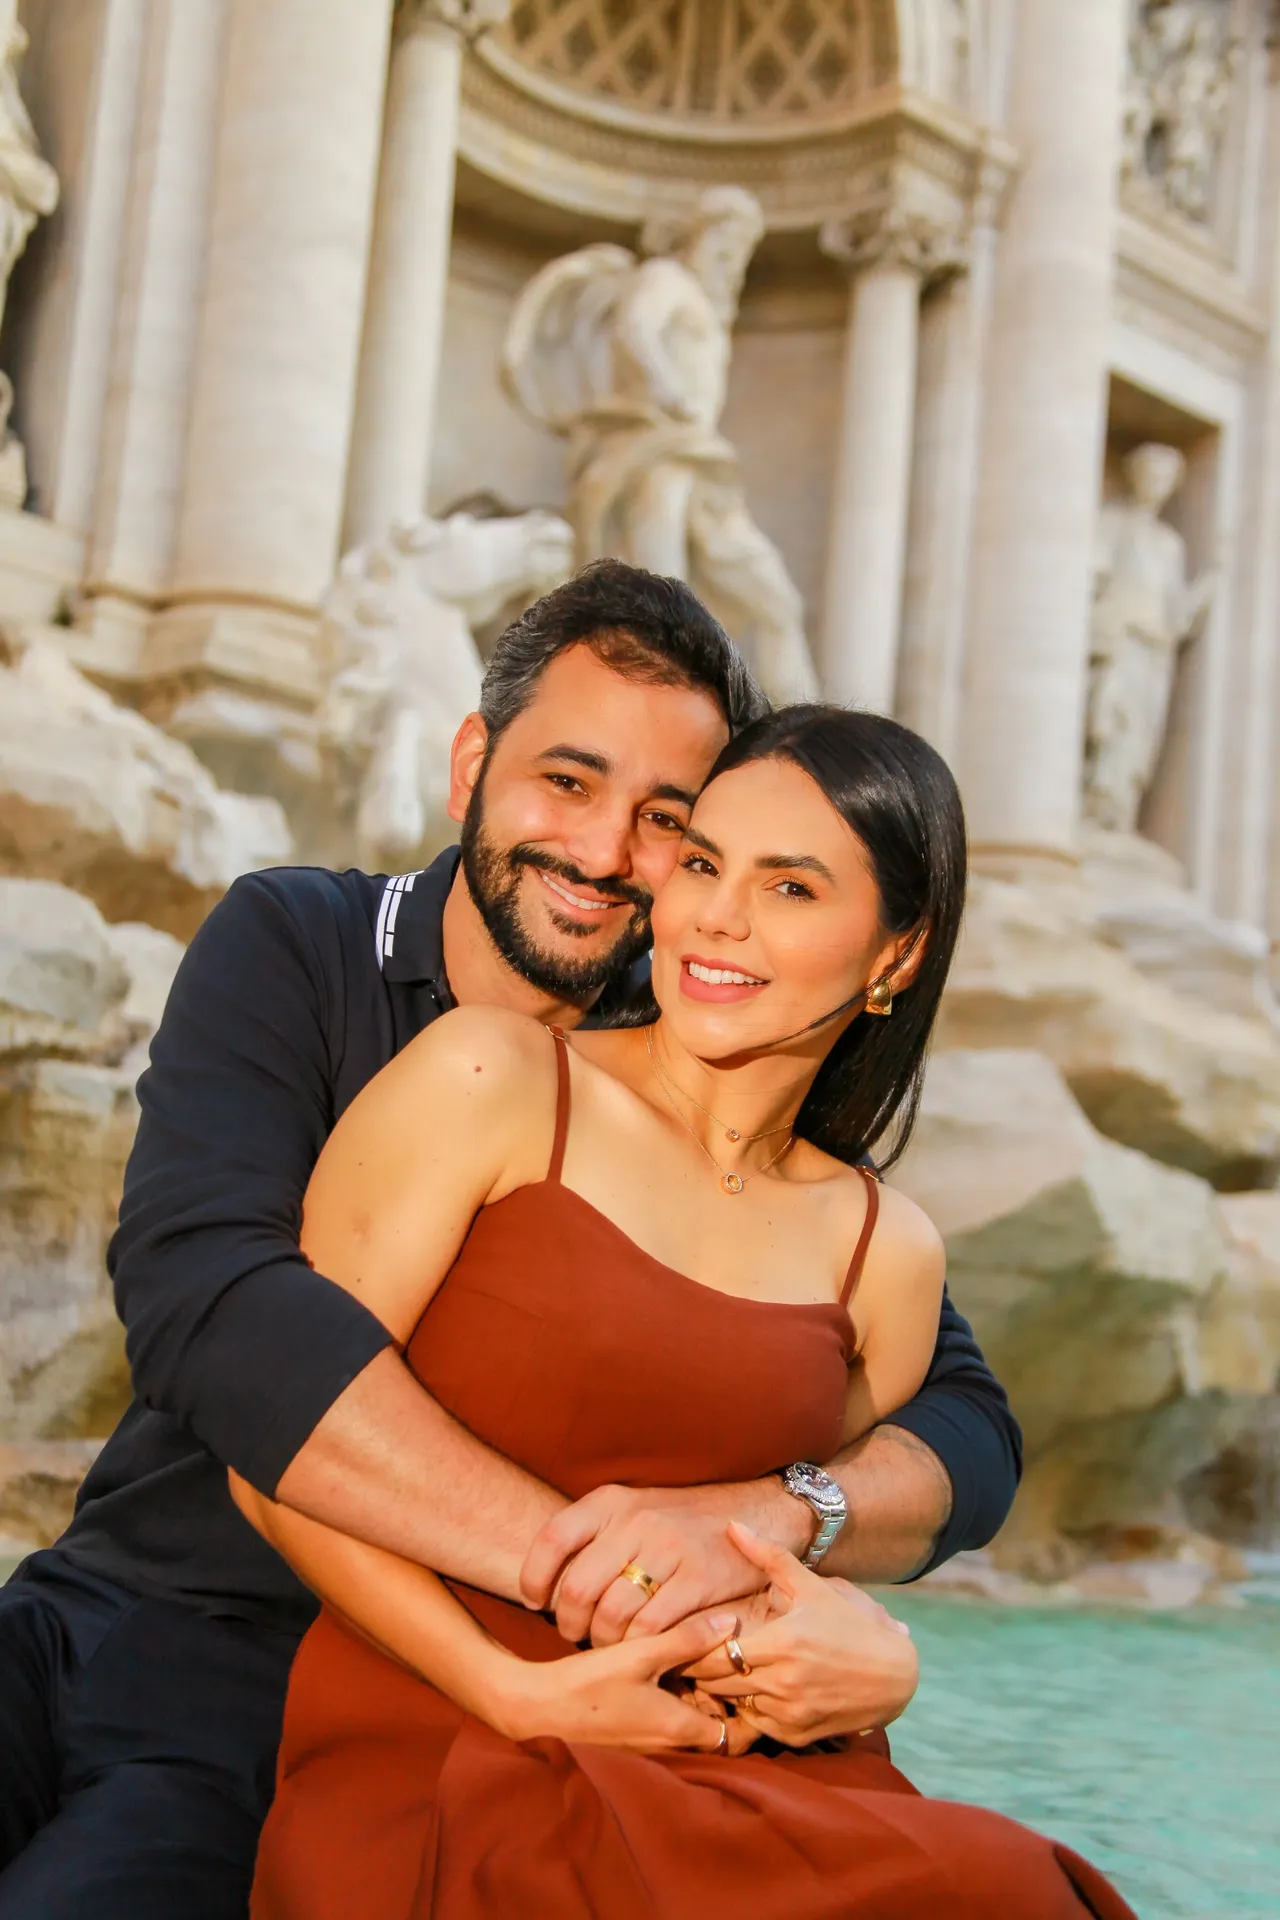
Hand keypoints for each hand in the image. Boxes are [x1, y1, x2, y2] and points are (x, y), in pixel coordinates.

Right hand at [492, 1609, 745, 1754]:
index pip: (737, 1736)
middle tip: (738, 1666)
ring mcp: (650, 1742)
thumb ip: (686, 1640)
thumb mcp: (641, 1654)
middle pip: (717, 1730)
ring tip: (709, 1660)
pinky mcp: (633, 1733)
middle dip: (730, 1704)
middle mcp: (670, 1744)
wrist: (539, 1707)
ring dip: (703, 1699)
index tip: (757, 1682)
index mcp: (680, 1730)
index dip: (752, 1713)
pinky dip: (679, 1700)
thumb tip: (731, 1625)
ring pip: (693, 1724)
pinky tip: (672, 1667)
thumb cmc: (590, 1683)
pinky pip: (670, 1720)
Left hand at [520, 1484, 781, 1647]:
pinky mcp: (699, 1580)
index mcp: (613, 1501)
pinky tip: (640, 1646)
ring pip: (611, 1615)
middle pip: (577, 1587)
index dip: (534, 1577)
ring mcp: (669, 1550)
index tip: (535, 1601)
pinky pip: (650, 1628)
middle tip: (575, 1633)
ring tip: (607, 1643)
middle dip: (569, 1623)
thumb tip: (545, 1586)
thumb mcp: (634, 1510)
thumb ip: (594, 1538)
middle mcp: (637, 1521)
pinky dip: (637, 1646)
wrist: (756, 1510)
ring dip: (602, 1642)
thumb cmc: (680, 1522)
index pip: (553, 1538)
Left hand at [689, 1523, 918, 1746]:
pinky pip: (755, 1726)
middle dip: (701, 1670)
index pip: (716, 1651)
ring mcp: (790, 1712)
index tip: (692, 1636)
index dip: (700, 1646)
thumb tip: (733, 1525)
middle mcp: (783, 1681)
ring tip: (715, 1674)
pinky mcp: (798, 1735)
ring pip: (733, 1705)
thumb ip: (769, 1556)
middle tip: (689, 1657)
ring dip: (723, 1691)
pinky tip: (751, 1691)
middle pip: (717, 1682)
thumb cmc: (850, 1623)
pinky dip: (748, 1710)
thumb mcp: (812, 1587)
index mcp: (781, 1642)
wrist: (894, 1674)